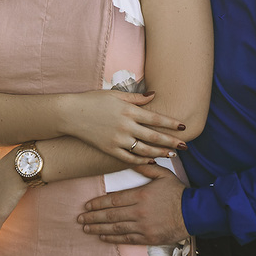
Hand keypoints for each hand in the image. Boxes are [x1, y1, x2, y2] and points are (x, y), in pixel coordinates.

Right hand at [61, 90, 187, 164]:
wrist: (70, 114)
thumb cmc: (92, 101)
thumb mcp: (115, 95)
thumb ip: (136, 98)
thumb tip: (154, 95)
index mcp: (128, 111)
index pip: (155, 118)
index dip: (171, 123)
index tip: (183, 127)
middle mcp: (125, 126)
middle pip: (154, 136)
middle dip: (171, 142)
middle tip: (185, 146)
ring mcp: (117, 139)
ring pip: (144, 149)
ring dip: (160, 153)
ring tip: (172, 155)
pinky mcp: (109, 149)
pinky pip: (129, 158)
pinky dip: (141, 160)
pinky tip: (151, 161)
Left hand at [77, 165, 187, 245]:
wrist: (195, 213)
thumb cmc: (178, 192)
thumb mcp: (163, 175)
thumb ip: (146, 168)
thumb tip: (133, 160)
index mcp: (140, 195)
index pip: (113, 200)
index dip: (98, 204)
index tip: (87, 205)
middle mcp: (138, 212)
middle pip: (110, 215)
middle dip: (92, 217)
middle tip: (79, 218)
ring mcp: (143, 226)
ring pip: (115, 228)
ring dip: (98, 229)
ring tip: (86, 228)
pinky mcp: (148, 238)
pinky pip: (126, 239)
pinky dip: (113, 238)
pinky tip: (102, 237)